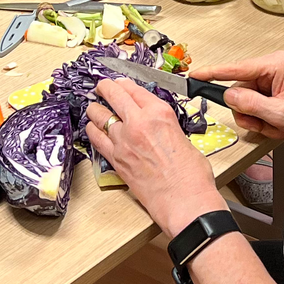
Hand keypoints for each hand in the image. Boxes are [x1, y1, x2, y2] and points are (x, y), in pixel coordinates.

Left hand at [87, 77, 223, 237]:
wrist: (185, 201)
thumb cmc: (191, 175)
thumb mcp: (182, 137)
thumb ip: (164, 126)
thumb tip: (155, 125)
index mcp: (159, 113)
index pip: (134, 89)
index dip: (123, 83)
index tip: (119, 82)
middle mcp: (139, 122)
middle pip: (114, 95)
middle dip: (105, 87)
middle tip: (101, 86)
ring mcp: (124, 141)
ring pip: (99, 115)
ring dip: (95, 109)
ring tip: (93, 107)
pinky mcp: (116, 159)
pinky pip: (96, 138)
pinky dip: (92, 131)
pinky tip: (92, 129)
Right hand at [195, 52, 283, 140]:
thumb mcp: (279, 114)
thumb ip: (250, 104)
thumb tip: (228, 96)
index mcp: (276, 64)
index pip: (237, 68)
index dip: (214, 73)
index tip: (195, 75)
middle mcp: (273, 66)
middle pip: (240, 89)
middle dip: (248, 112)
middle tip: (262, 124)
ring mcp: (272, 77)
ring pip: (245, 99)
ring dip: (256, 117)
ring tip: (274, 125)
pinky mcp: (273, 88)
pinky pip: (255, 103)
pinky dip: (262, 118)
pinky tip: (276, 123)